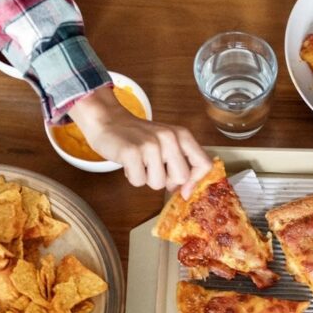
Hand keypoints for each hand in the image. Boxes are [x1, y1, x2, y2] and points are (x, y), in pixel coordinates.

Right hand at [67, 87, 211, 197]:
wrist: (107, 120)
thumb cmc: (139, 137)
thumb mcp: (167, 143)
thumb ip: (181, 162)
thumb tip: (187, 192)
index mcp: (182, 135)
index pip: (204, 164)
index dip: (197, 182)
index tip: (185, 190)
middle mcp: (169, 138)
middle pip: (181, 178)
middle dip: (167, 180)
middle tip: (153, 167)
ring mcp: (150, 144)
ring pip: (158, 183)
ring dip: (146, 178)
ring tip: (139, 162)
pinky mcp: (131, 152)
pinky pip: (139, 181)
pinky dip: (132, 177)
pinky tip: (129, 163)